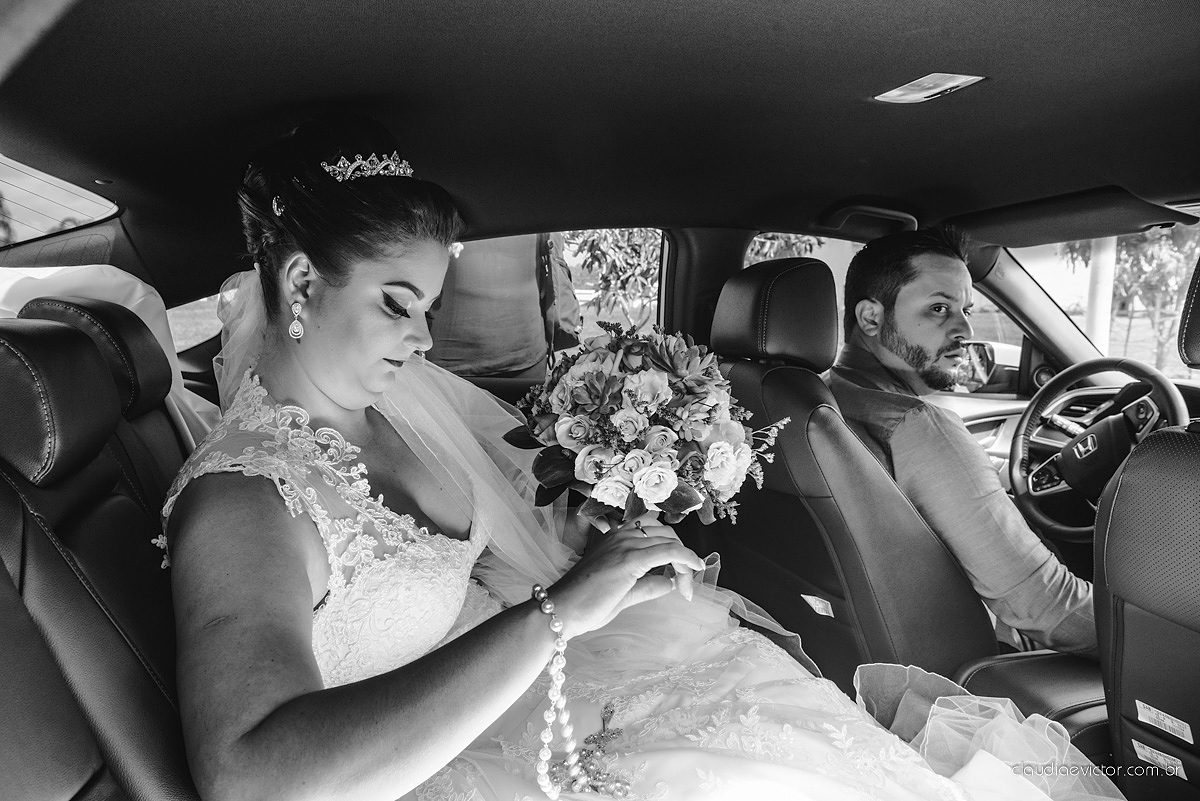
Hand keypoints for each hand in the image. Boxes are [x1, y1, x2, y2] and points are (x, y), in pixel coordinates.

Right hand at [548, 515, 704, 638]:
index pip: (655, 532)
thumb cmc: (584, 604)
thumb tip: (669, 583)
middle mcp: (621, 535)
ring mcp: (625, 544)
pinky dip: (687, 558)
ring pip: (671, 542)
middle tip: (688, 583)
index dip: (674, 550)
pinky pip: (670, 551)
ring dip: (686, 563)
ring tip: (688, 586)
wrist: (561, 610)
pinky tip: (695, 569)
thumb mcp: (623, 593)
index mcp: (615, 538)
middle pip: (667, 534)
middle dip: (683, 556)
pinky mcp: (630, 559)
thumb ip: (647, 586)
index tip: (682, 576)